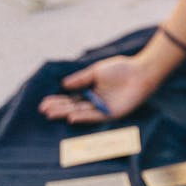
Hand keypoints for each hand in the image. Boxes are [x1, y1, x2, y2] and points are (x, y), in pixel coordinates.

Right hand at [38, 55, 156, 124]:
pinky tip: (71, 117)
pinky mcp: (112, 114)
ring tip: (52, 113)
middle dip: (58, 109)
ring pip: (81, 112)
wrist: (141, 71)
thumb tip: (63, 85)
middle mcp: (95, 102)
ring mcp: (103, 108)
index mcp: (91, 91)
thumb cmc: (121, 68)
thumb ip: (81, 79)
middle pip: (73, 107)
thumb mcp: (96, 71)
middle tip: (44, 110)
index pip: (71, 99)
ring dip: (66, 113)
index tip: (44, 103)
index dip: (58, 101)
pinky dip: (83, 117)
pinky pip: (95, 117)